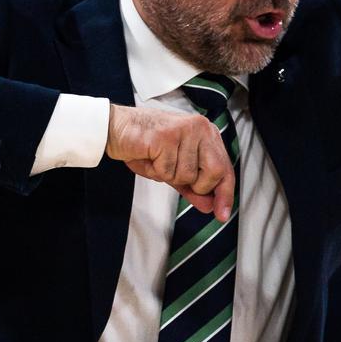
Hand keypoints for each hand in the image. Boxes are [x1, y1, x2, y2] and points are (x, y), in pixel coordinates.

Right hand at [105, 104, 234, 221]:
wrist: (115, 128)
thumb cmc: (145, 145)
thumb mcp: (174, 169)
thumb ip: (193, 186)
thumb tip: (210, 205)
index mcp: (207, 133)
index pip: (225, 167)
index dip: (225, 193)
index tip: (222, 214)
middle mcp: (200, 127)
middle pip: (215, 171)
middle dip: (197, 185)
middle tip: (175, 176)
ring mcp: (185, 130)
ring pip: (187, 175)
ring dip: (168, 175)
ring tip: (156, 159)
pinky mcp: (167, 136)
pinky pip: (167, 171)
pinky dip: (154, 170)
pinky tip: (148, 156)